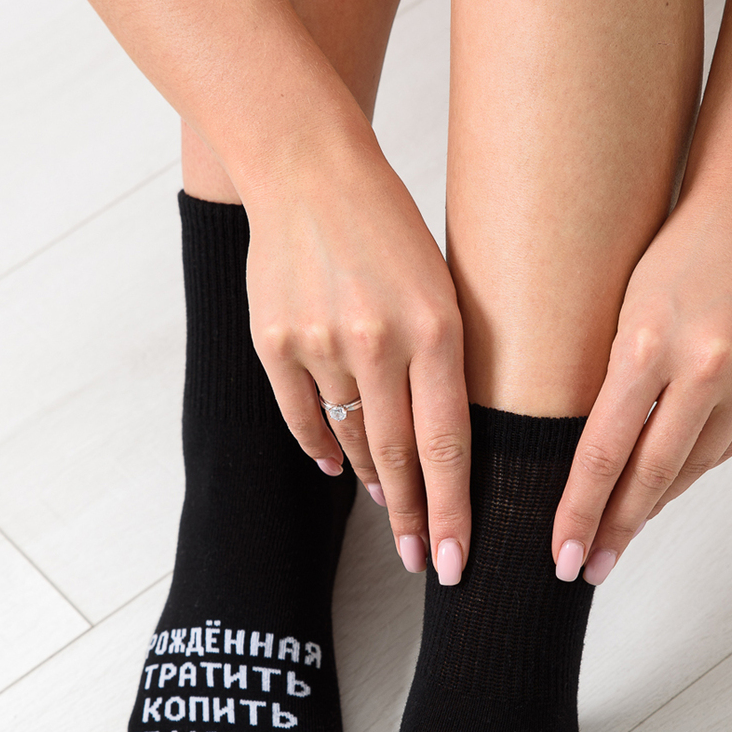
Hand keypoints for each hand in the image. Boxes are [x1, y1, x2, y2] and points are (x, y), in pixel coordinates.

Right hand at [244, 147, 470, 582]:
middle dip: (416, 519)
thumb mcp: (441, 286)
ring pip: (351, 440)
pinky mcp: (274, 342)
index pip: (447, 444)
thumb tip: (432, 454)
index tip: (456, 562)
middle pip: (398, 458)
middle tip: (425, 564)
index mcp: (434, 327)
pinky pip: (302, 417)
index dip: (453, 510)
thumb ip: (443, 365)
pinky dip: (322, 446)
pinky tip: (336, 466)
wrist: (306, 167)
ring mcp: (319, 343)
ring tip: (392, 508)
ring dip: (372, 480)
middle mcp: (376, 342)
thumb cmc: (388, 227)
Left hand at [552, 170, 731, 584]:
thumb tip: (585, 459)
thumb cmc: (677, 245)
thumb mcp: (622, 306)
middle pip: (651, 475)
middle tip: (585, 568)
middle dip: (614, 529)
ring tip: (619, 531)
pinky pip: (728, 446)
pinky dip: (692, 468)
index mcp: (649, 343)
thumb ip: (610, 381)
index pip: (603, 452)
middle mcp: (709, 365)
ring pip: (692, 466)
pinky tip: (666, 485)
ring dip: (652, 503)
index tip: (561, 554)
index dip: (580, 511)